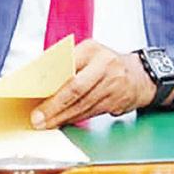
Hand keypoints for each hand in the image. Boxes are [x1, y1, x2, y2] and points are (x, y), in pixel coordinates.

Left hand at [31, 40, 160, 128]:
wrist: (139, 76)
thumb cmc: (106, 64)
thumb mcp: (88, 55)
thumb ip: (68, 64)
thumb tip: (40, 83)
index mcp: (92, 49)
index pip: (68, 66)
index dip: (51, 83)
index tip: (34, 95)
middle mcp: (105, 65)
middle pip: (76, 89)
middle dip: (54, 106)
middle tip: (38, 118)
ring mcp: (113, 84)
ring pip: (82, 105)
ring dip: (61, 117)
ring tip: (46, 124)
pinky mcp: (117, 101)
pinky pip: (90, 113)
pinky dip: (74, 119)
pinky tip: (62, 122)